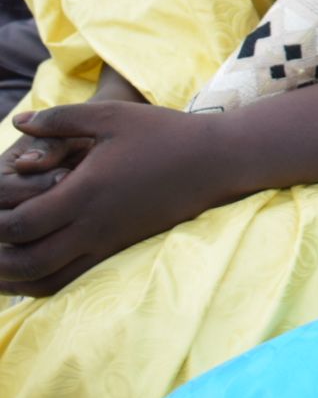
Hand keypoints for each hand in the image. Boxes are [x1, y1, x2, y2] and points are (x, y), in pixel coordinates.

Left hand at [0, 103, 231, 296]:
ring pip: (45, 279)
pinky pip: (70, 279)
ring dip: (12, 276)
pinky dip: (40, 281)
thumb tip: (19, 121)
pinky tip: (28, 267)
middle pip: (25, 260)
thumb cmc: (164, 133)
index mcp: (84, 192)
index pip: (19, 224)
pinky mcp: (119, 250)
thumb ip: (61, 120)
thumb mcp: (111, 116)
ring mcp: (107, 243)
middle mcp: (92, 225)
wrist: (216, 162)